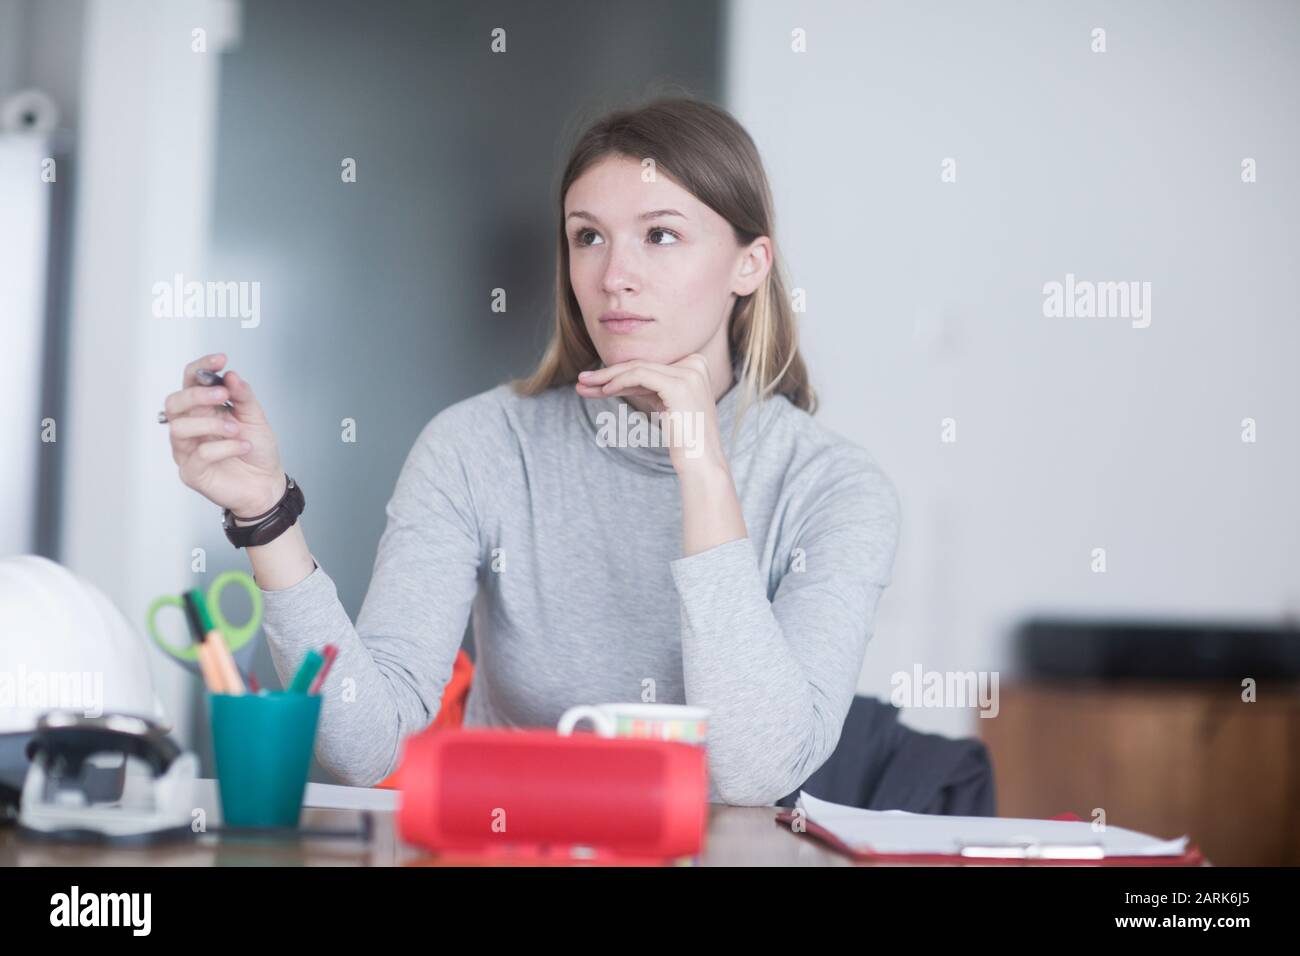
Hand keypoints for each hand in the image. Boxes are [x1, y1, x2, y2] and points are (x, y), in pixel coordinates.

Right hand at [164, 353, 285, 516]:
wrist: (268, 483)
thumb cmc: (257, 450)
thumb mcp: (255, 417)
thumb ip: (243, 396)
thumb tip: (230, 375)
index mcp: (204, 409)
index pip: (190, 381)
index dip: (201, 367)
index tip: (220, 359)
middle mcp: (191, 427)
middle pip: (173, 402)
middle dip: (197, 394)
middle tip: (222, 395)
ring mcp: (188, 450)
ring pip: (179, 428)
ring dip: (212, 424)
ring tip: (237, 429)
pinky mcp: (192, 472)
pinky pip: (198, 454)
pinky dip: (224, 447)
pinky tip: (242, 446)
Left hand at [576, 353, 746, 554]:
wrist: (701, 463)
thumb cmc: (683, 441)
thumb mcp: (664, 405)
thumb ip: (648, 388)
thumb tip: (614, 379)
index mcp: (696, 366)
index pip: (648, 366)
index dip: (619, 373)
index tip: (594, 383)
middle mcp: (696, 364)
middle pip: (641, 366)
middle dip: (608, 374)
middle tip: (583, 380)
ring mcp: (690, 373)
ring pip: (637, 369)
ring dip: (606, 377)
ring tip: (583, 385)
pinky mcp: (679, 385)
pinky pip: (640, 376)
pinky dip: (619, 381)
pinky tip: (604, 391)